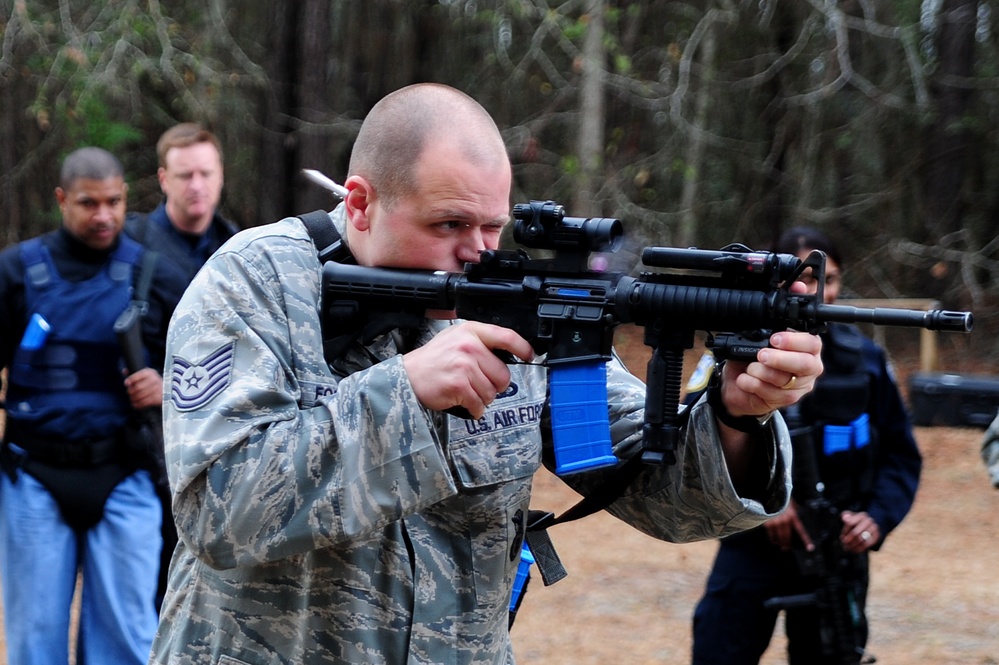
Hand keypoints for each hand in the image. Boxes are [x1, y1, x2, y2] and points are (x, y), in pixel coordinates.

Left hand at [124, 367, 162, 409]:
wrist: (165, 390)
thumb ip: (134, 373)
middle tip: (129, 392)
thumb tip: (124, 371)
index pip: (139, 375)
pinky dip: (138, 404)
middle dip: (131, 390)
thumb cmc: (151, 382)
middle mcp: (155, 379)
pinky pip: (145, 402)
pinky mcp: (158, 398)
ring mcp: (158, 389)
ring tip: (132, 398)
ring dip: (133, 398)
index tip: (126, 383)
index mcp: (150, 372)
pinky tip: (135, 403)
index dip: (131, 379)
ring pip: (141, 395)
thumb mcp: (144, 375)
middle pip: (138, 387)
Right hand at [402, 321, 534, 418]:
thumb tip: (507, 352)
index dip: (522, 348)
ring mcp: (464, 365)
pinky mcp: (459, 384)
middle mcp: (469, 345)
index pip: (506, 336)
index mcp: (470, 331)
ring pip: (492, 392)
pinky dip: (474, 408)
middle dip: (495, 385)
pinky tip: (463, 401)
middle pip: (503, 374)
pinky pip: (479, 404)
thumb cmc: (432, 360)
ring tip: (466, 391)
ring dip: (482, 398)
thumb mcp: (455, 338)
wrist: (408, 377)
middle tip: (480, 384)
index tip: (529, 355)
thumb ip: (479, 341)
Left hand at [719, 329, 822, 418]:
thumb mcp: (759, 342)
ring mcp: (801, 385)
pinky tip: (745, 379)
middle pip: (805, 364)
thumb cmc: (753, 358)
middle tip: (761, 355)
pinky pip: (771, 393)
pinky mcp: (787, 399)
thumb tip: (762, 335)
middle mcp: (810, 366)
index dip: (794, 341)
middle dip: (780, 359)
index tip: (774, 339)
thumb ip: (766, 337)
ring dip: (759, 371)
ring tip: (749, 368)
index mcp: (807, 346)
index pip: (813, 343)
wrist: (740, 381)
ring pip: (784, 379)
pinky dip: (751, 383)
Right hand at [764, 499, 814, 550]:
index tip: (810, 547)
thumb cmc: (781, 497)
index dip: (806, 540)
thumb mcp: (791, 502)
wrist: (769, 494)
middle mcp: (785, 521)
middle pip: (788, 536)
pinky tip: (774, 541)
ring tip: (781, 546)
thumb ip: (795, 509)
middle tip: (787, 548)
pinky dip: (773, 538)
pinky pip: (771, 534)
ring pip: (779, 537)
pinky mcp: (768, 523)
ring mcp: (776, 523)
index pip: (801, 530)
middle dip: (788, 543)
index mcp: (793, 516)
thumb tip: (799, 512)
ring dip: (781, 542)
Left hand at [840, 510, 879, 552]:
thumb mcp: (851, 516)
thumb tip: (845, 518)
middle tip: (844, 544)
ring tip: (848, 548)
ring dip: (853, 545)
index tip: (842, 536)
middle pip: (855, 533)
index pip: (849, 523)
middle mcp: (868, 521)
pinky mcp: (877, 536)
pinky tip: (854, 550)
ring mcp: (874, 528)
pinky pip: (867, 544)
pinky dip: (860, 548)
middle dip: (848, 540)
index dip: (845, 531)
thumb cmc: (857, 521)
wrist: (871, 525)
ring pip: (861, 539)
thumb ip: (846, 516)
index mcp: (861, 515)